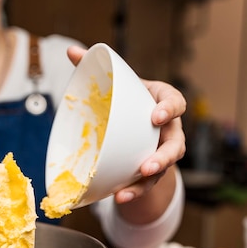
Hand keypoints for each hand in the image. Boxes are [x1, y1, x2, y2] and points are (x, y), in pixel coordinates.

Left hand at [68, 46, 186, 202]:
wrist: (134, 121)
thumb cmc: (126, 98)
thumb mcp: (116, 82)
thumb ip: (95, 65)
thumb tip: (71, 50)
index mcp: (163, 102)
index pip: (175, 103)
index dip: (169, 109)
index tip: (156, 116)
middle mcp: (169, 129)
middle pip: (175, 145)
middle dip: (164, 157)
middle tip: (148, 165)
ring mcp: (162, 151)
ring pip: (163, 169)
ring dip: (147, 181)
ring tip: (128, 191)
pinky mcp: (151, 170)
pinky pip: (146, 184)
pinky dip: (133, 191)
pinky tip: (118, 197)